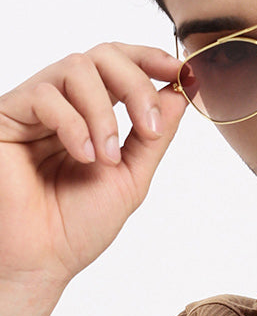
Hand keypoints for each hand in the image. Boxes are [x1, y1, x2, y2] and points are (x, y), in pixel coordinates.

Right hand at [0, 43, 185, 315]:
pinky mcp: (7, 115)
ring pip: (76, 67)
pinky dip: (74, 124)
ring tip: (106, 157)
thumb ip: (152, 138)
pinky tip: (83, 156)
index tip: (181, 73)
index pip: (119, 66)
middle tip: (148, 127)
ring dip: (104, 112)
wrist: (41, 260)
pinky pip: (45, 95)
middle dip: (135, 85)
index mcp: (92, 115)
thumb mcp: (130, 178)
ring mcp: (33, 107)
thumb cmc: (77, 226)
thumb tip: (179, 96)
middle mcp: (63, 104)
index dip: (150, 59)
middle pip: (102, 55)